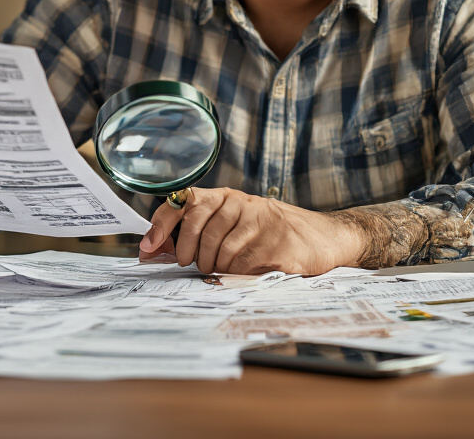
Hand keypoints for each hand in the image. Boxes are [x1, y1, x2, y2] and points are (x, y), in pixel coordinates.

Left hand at [137, 187, 367, 274]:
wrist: (325, 238)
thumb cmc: (272, 235)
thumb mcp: (235, 226)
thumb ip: (197, 235)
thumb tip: (152, 252)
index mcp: (227, 197)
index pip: (185, 202)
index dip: (162, 224)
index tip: (147, 247)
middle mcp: (242, 204)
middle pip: (199, 230)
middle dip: (192, 254)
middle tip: (197, 265)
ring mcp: (262, 222)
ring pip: (221, 253)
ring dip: (218, 268)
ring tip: (226, 268)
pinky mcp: (279, 245)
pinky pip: (244, 267)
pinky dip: (239, 276)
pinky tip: (248, 272)